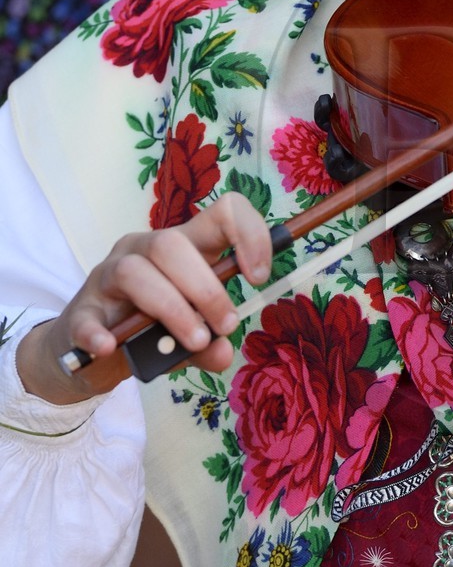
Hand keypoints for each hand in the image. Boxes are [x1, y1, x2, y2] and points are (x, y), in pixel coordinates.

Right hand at [17, 192, 274, 405]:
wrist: (96, 349)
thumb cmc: (152, 330)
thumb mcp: (189, 337)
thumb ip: (208, 345)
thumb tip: (222, 352)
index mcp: (182, 247)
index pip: (220, 214)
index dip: (248, 235)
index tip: (259, 276)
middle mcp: (143, 250)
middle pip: (172, 244)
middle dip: (206, 288)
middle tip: (226, 326)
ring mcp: (108, 276)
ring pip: (135, 271)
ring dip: (172, 308)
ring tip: (194, 342)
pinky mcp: (81, 310)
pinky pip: (87, 317)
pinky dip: (98, 332)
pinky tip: (110, 347)